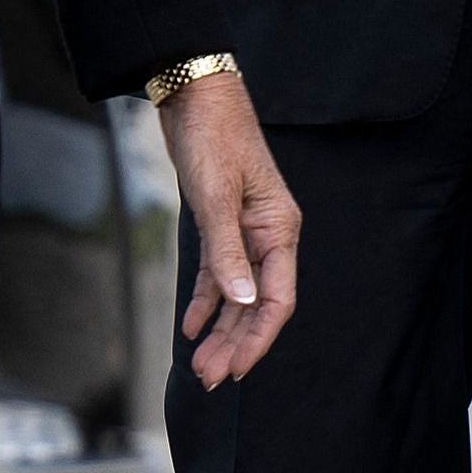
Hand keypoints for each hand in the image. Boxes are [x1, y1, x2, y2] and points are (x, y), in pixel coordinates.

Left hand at [161, 68, 300, 387]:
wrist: (195, 94)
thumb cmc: (213, 136)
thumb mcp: (216, 196)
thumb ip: (226, 251)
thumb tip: (242, 303)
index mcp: (279, 229)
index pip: (278, 298)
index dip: (258, 338)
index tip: (236, 369)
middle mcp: (268, 235)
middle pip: (257, 304)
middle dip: (236, 343)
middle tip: (211, 379)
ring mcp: (245, 231)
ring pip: (236, 294)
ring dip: (220, 330)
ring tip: (202, 365)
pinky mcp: (221, 224)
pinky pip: (217, 274)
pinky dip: (205, 300)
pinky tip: (192, 327)